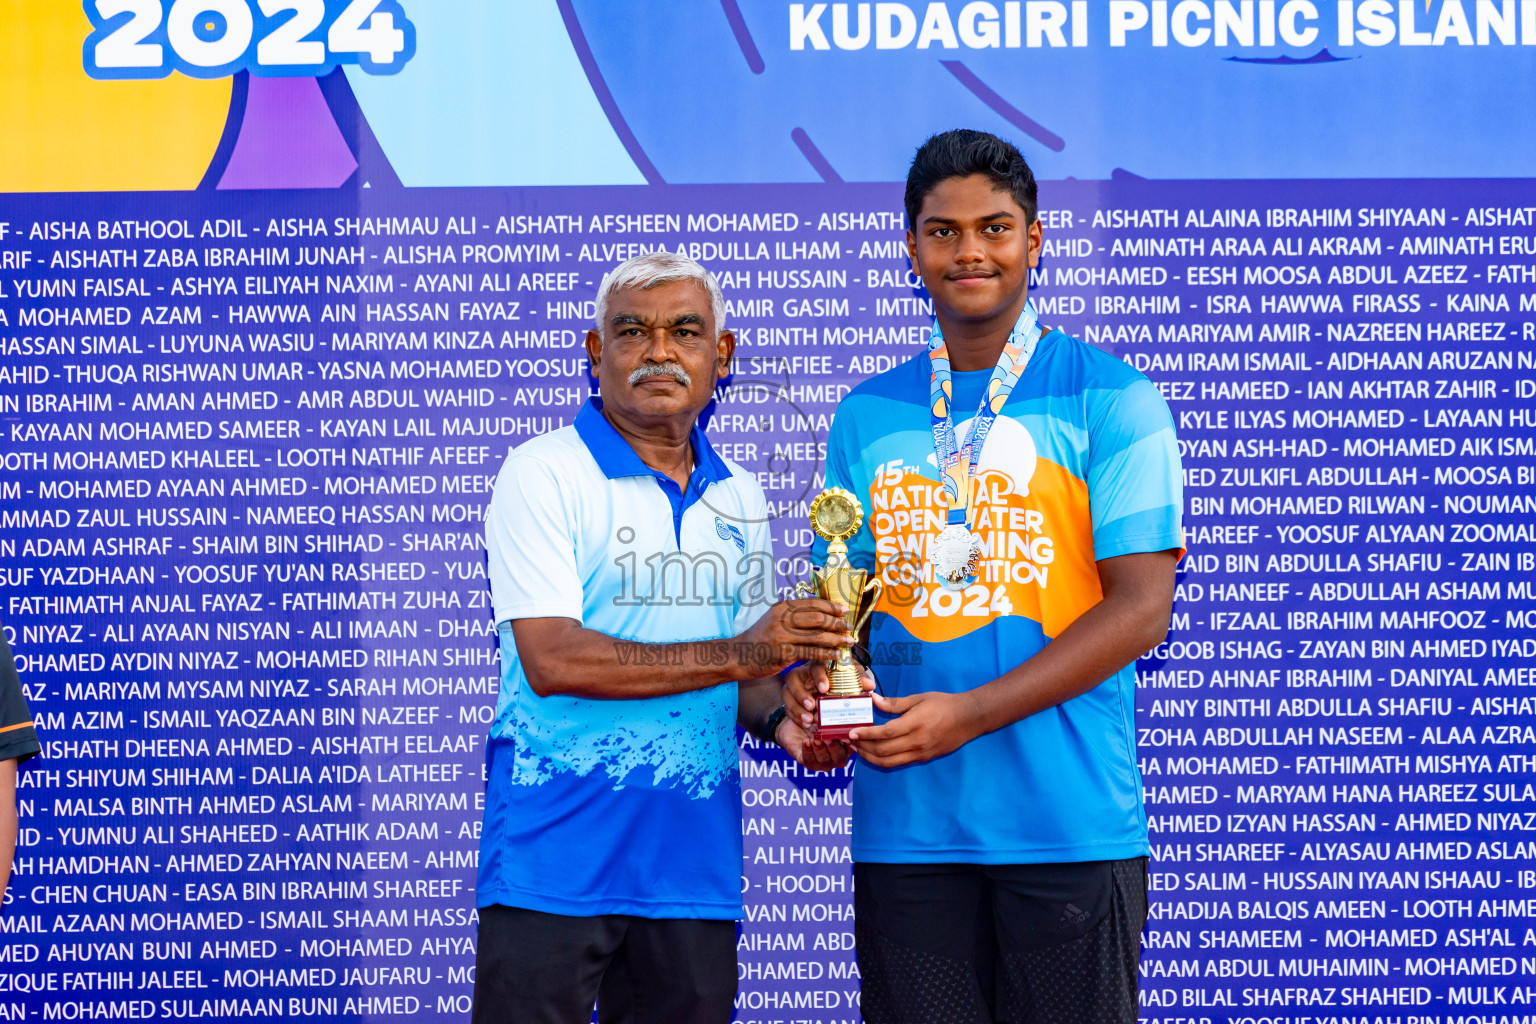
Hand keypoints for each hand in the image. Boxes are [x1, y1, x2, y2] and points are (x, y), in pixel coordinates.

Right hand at [738, 599, 851, 676]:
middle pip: (817, 618)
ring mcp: (782, 637)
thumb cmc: (761, 638)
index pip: (813, 603)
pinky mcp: (783, 654)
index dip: (831, 606)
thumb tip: (822, 613)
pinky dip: (827, 654)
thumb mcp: (774, 619)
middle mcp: (781, 619)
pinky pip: (811, 652)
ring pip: (817, 636)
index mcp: (782, 607)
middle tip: (849, 627)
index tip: (845, 611)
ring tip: (849, 641)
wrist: (739, 655)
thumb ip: (794, 615)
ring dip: (837, 639)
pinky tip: (836, 655)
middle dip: (837, 623)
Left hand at [774, 714, 849, 772]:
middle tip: (828, 738)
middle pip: (839, 757)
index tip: (846, 735)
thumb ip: (833, 717)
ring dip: (819, 749)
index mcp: (847, 747)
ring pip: (823, 759)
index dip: (850, 743)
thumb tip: (839, 709)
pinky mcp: (808, 763)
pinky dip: (807, 750)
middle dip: (833, 748)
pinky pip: (808, 759)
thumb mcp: (826, 717)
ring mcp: (823, 763)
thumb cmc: (817, 720)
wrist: (797, 726)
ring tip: (815, 739)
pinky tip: (806, 741)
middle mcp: (837, 758)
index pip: (852, 748)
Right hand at [782, 661, 875, 730]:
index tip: (825, 688)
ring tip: (808, 719)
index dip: (819, 676)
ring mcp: (792, 686)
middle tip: (812, 706)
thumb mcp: (849, 679)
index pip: (815, 665)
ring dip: (796, 707)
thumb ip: (858, 680)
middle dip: (801, 693)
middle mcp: (802, 674)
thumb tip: (870, 686)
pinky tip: (804, 723)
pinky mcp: (788, 698)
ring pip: (787, 693)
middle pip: (793, 678)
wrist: (824, 694)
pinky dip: (794, 715)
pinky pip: (786, 706)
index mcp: (818, 666)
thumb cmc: (838, 682)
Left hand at [849, 691, 980, 767]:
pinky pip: (899, 762)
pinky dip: (884, 760)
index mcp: (915, 724)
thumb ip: (895, 703)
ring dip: (871, 758)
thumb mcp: (919, 698)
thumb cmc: (944, 704)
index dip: (866, 734)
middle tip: (851, 741)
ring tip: (859, 750)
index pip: (885, 733)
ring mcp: (921, 753)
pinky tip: (876, 753)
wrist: (969, 719)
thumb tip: (873, 699)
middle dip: (863, 748)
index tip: (851, 732)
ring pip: (889, 762)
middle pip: (883, 751)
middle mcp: (917, 742)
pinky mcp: (924, 758)